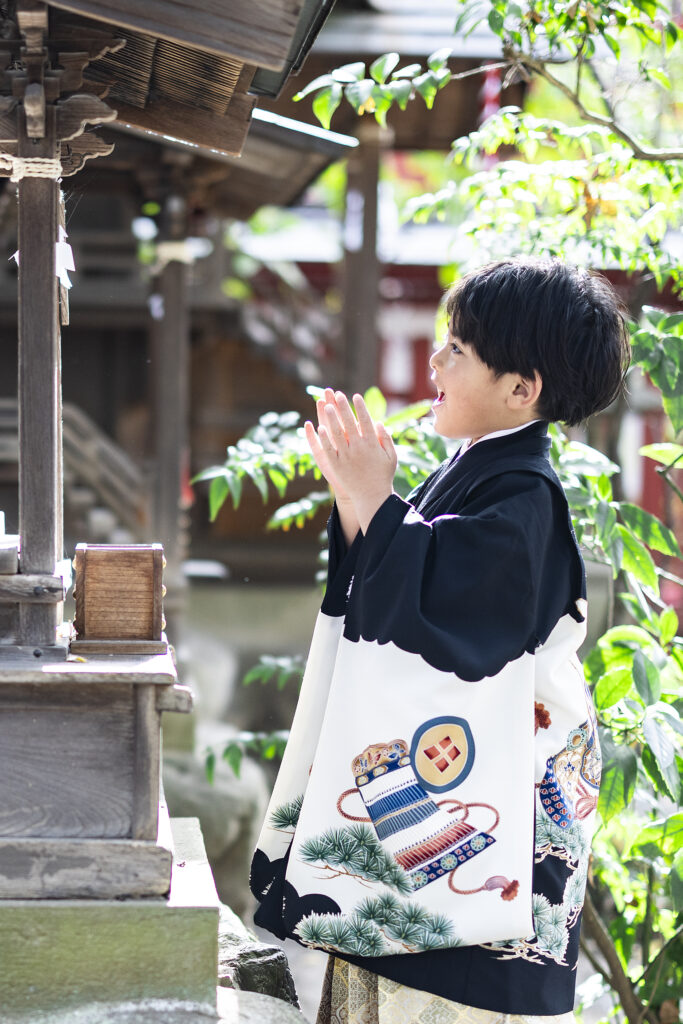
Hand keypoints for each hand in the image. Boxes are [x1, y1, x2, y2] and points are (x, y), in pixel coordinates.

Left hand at [306, 390, 396, 533]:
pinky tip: (319, 427)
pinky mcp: (337, 465)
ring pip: (336, 433)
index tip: (355, 396)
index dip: (360, 407)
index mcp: (372, 444)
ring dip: (331, 418)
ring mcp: (346, 456)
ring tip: (326, 405)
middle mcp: (359, 448)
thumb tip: (378, 422)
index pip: (365, 420)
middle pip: (349, 423)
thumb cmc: (383, 476)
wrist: (372, 497)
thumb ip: (386, 439)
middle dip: (343, 407)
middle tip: (337, 394)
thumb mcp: (391, 457)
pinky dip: (324, 438)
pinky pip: (328, 449)